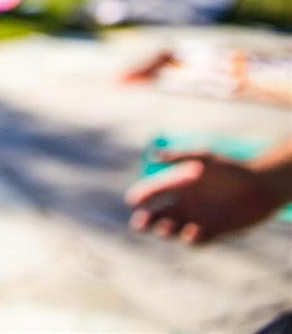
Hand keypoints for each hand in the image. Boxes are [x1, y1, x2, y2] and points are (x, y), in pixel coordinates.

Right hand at [125, 152, 284, 243]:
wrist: (262, 186)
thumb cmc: (233, 169)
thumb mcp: (205, 158)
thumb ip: (180, 157)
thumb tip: (154, 154)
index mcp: (178, 185)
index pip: (152, 192)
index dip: (141, 196)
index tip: (133, 201)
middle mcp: (185, 204)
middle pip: (157, 215)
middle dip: (146, 221)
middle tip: (140, 224)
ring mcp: (197, 219)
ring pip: (174, 230)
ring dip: (167, 231)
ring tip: (165, 228)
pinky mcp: (214, 231)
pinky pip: (198, 240)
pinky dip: (192, 239)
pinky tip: (192, 233)